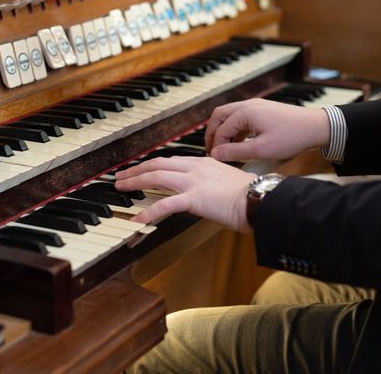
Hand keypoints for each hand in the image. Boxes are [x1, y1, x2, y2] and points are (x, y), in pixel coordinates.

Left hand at [114, 156, 256, 231]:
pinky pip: (165, 205)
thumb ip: (212, 183)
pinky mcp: (194, 198)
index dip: (151, 165)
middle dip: (136, 169)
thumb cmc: (250, 195)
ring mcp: (193, 181)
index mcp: (203, 162)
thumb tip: (205, 192)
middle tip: (120, 176)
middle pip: (157, 164)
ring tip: (120, 188)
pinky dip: (148, 211)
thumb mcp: (227, 182)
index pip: (170, 160)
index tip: (141, 170)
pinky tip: (137, 219)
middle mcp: (195, 167)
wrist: (260, 199)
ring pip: (155, 176)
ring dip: (134, 182)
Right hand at [205, 98, 329, 161]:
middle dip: (213, 133)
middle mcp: (248, 105)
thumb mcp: (260, 149)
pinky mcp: (264, 110)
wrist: (316, 127)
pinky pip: (242, 117)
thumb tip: (216, 154)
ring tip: (225, 149)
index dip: (216, 145)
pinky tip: (241, 143)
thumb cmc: (291, 137)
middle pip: (220, 115)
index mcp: (245, 112)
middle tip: (211, 149)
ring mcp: (257, 105)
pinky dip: (236, 129)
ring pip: (230, 115)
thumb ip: (235, 152)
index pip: (221, 129)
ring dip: (225, 130)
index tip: (215, 159)